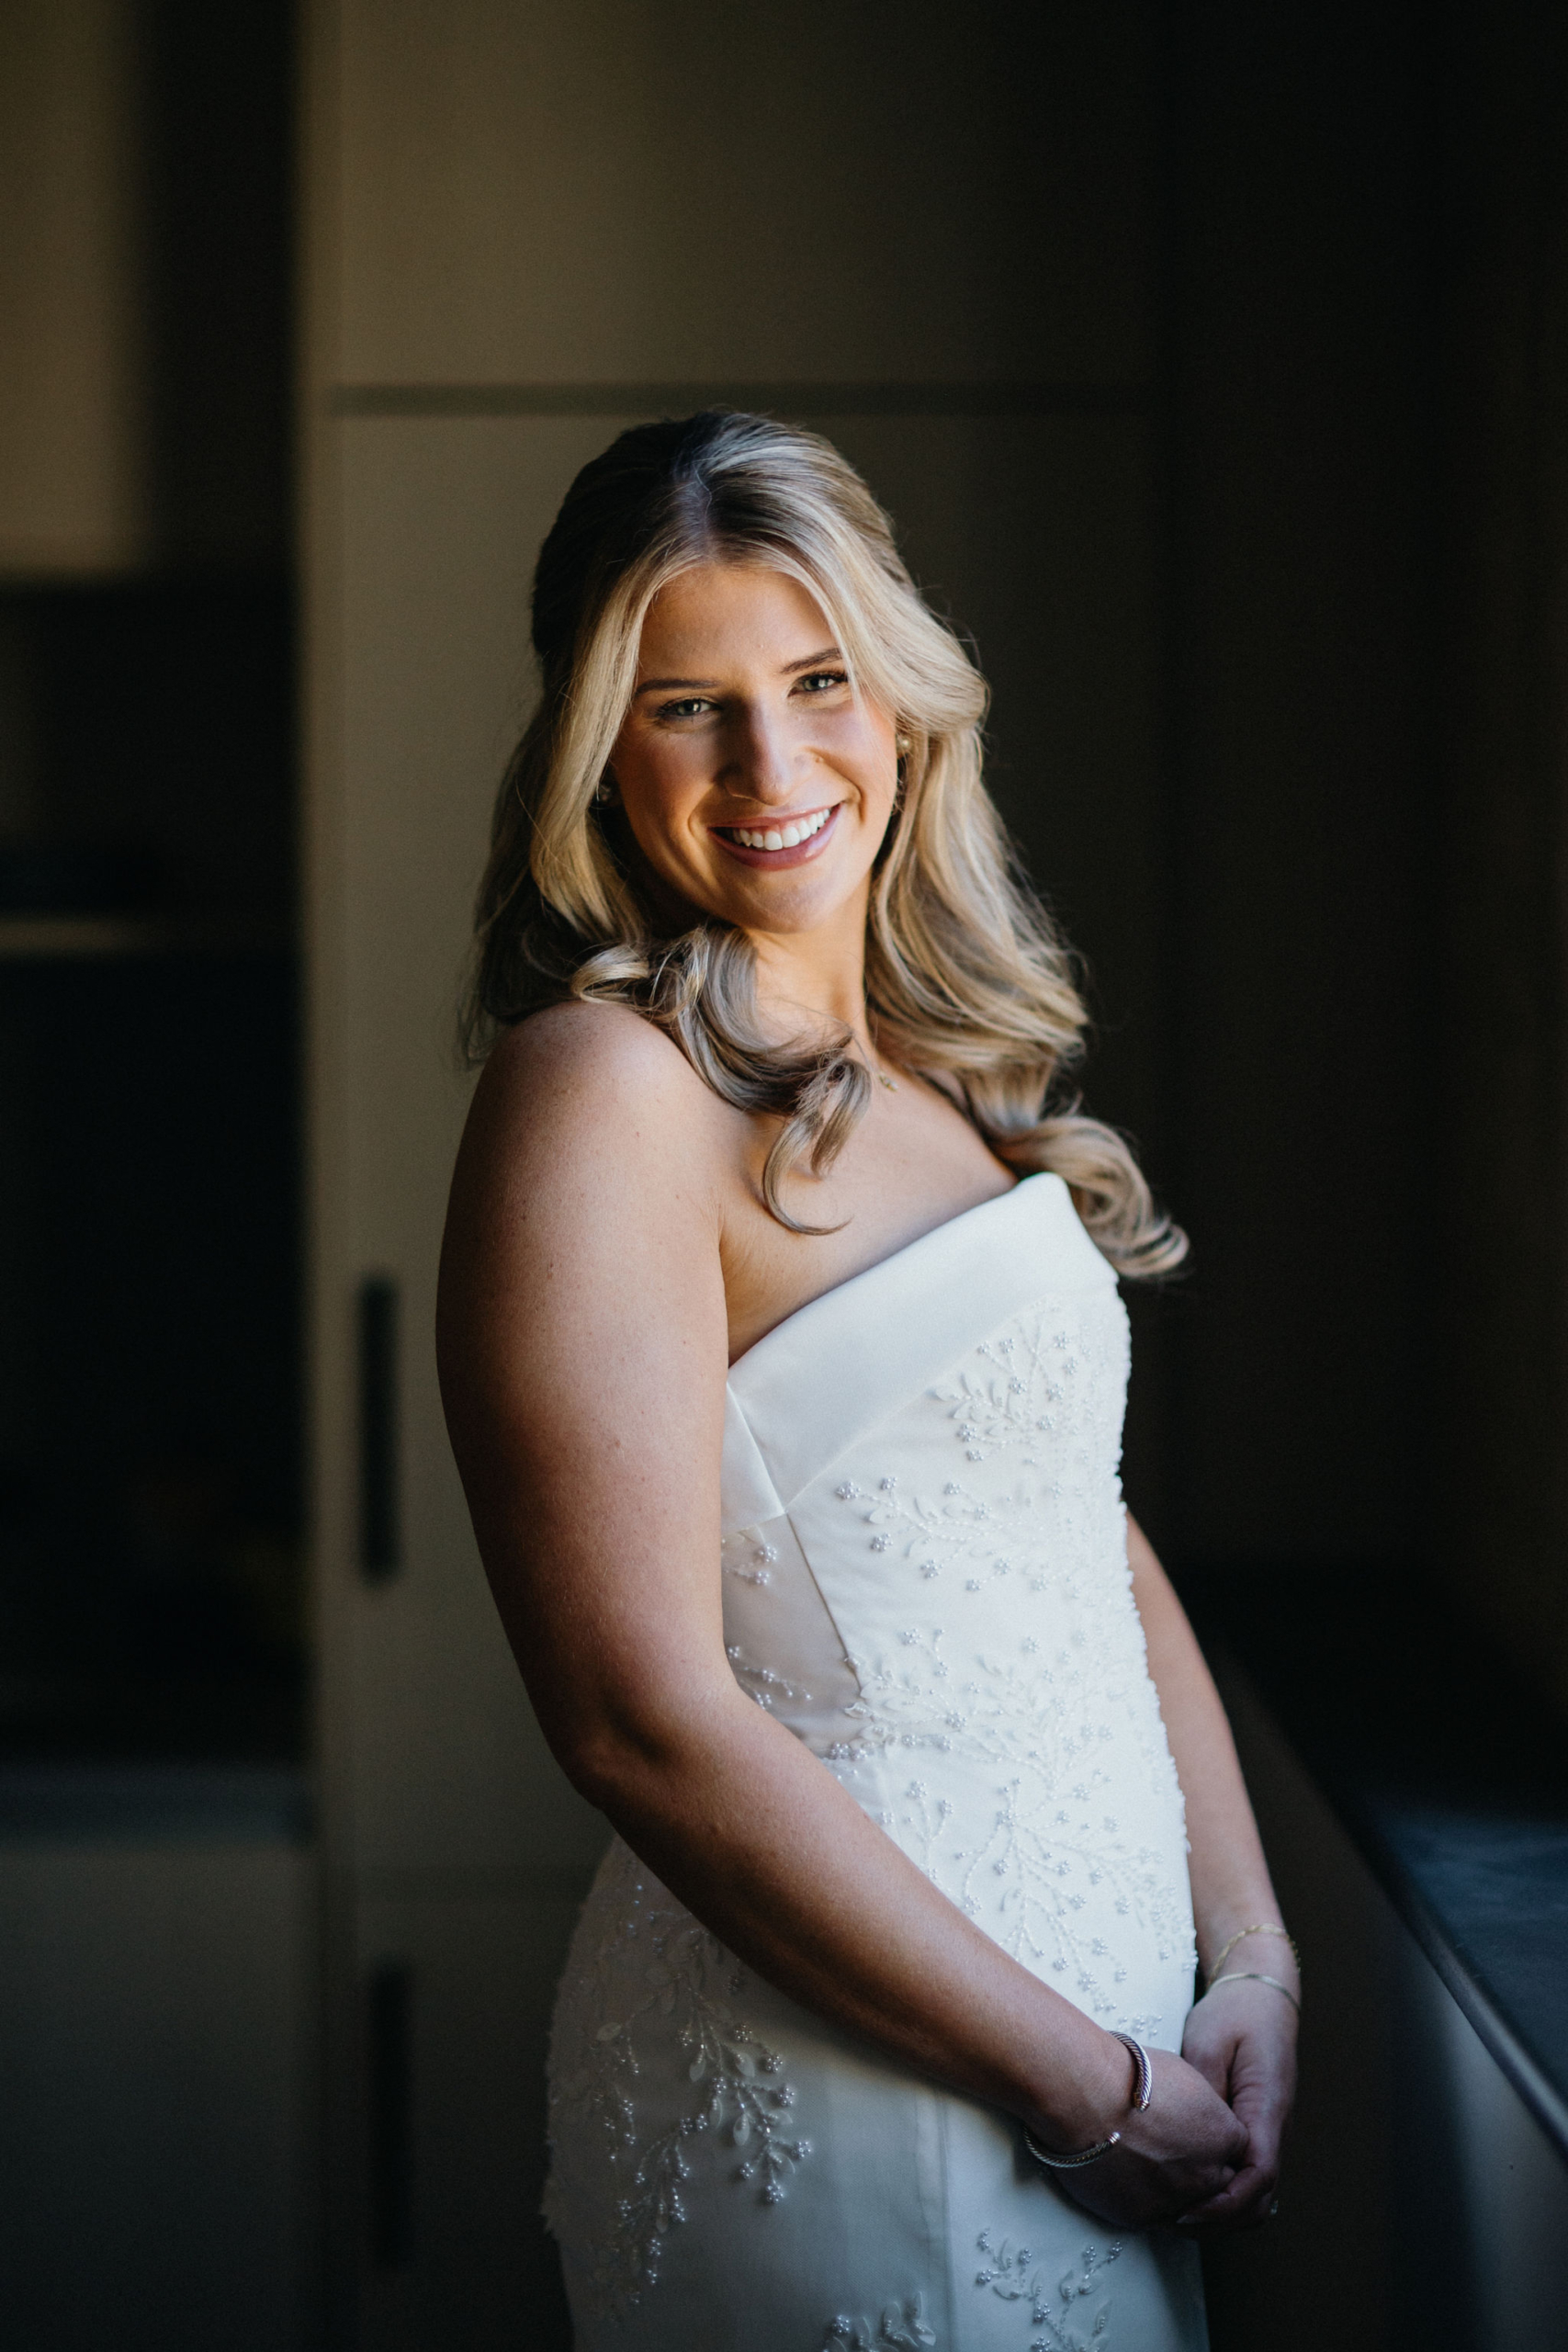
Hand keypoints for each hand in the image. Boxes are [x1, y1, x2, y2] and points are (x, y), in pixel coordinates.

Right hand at [1049, 2046, 1249, 2231]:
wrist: (1084, 2096)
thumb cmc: (1126, 2075)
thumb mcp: (1181, 2076)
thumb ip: (1200, 2109)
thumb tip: (1191, 2119)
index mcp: (1223, 2136)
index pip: (1237, 2151)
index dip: (1216, 2143)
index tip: (1198, 2136)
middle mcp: (1207, 2175)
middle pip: (1219, 2185)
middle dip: (1204, 2174)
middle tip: (1178, 2157)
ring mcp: (1175, 2201)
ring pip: (1191, 2211)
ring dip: (1179, 2196)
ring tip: (1155, 2174)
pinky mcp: (1141, 2218)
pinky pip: (1155, 2218)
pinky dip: (1146, 2203)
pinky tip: (1132, 2181)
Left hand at [1175, 1976, 1297, 2231]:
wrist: (1261, 1995)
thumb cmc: (1234, 2014)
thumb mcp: (1209, 2043)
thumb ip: (1202, 2094)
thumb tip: (1187, 2140)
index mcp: (1268, 2108)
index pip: (1258, 2176)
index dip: (1223, 2204)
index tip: (1185, 2212)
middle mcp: (1276, 2129)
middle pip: (1260, 2198)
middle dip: (1220, 2219)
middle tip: (1170, 2220)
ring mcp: (1271, 2132)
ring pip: (1257, 2193)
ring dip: (1222, 2210)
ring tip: (1174, 2210)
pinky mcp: (1258, 2130)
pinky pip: (1248, 2175)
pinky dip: (1223, 2192)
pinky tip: (1186, 2186)